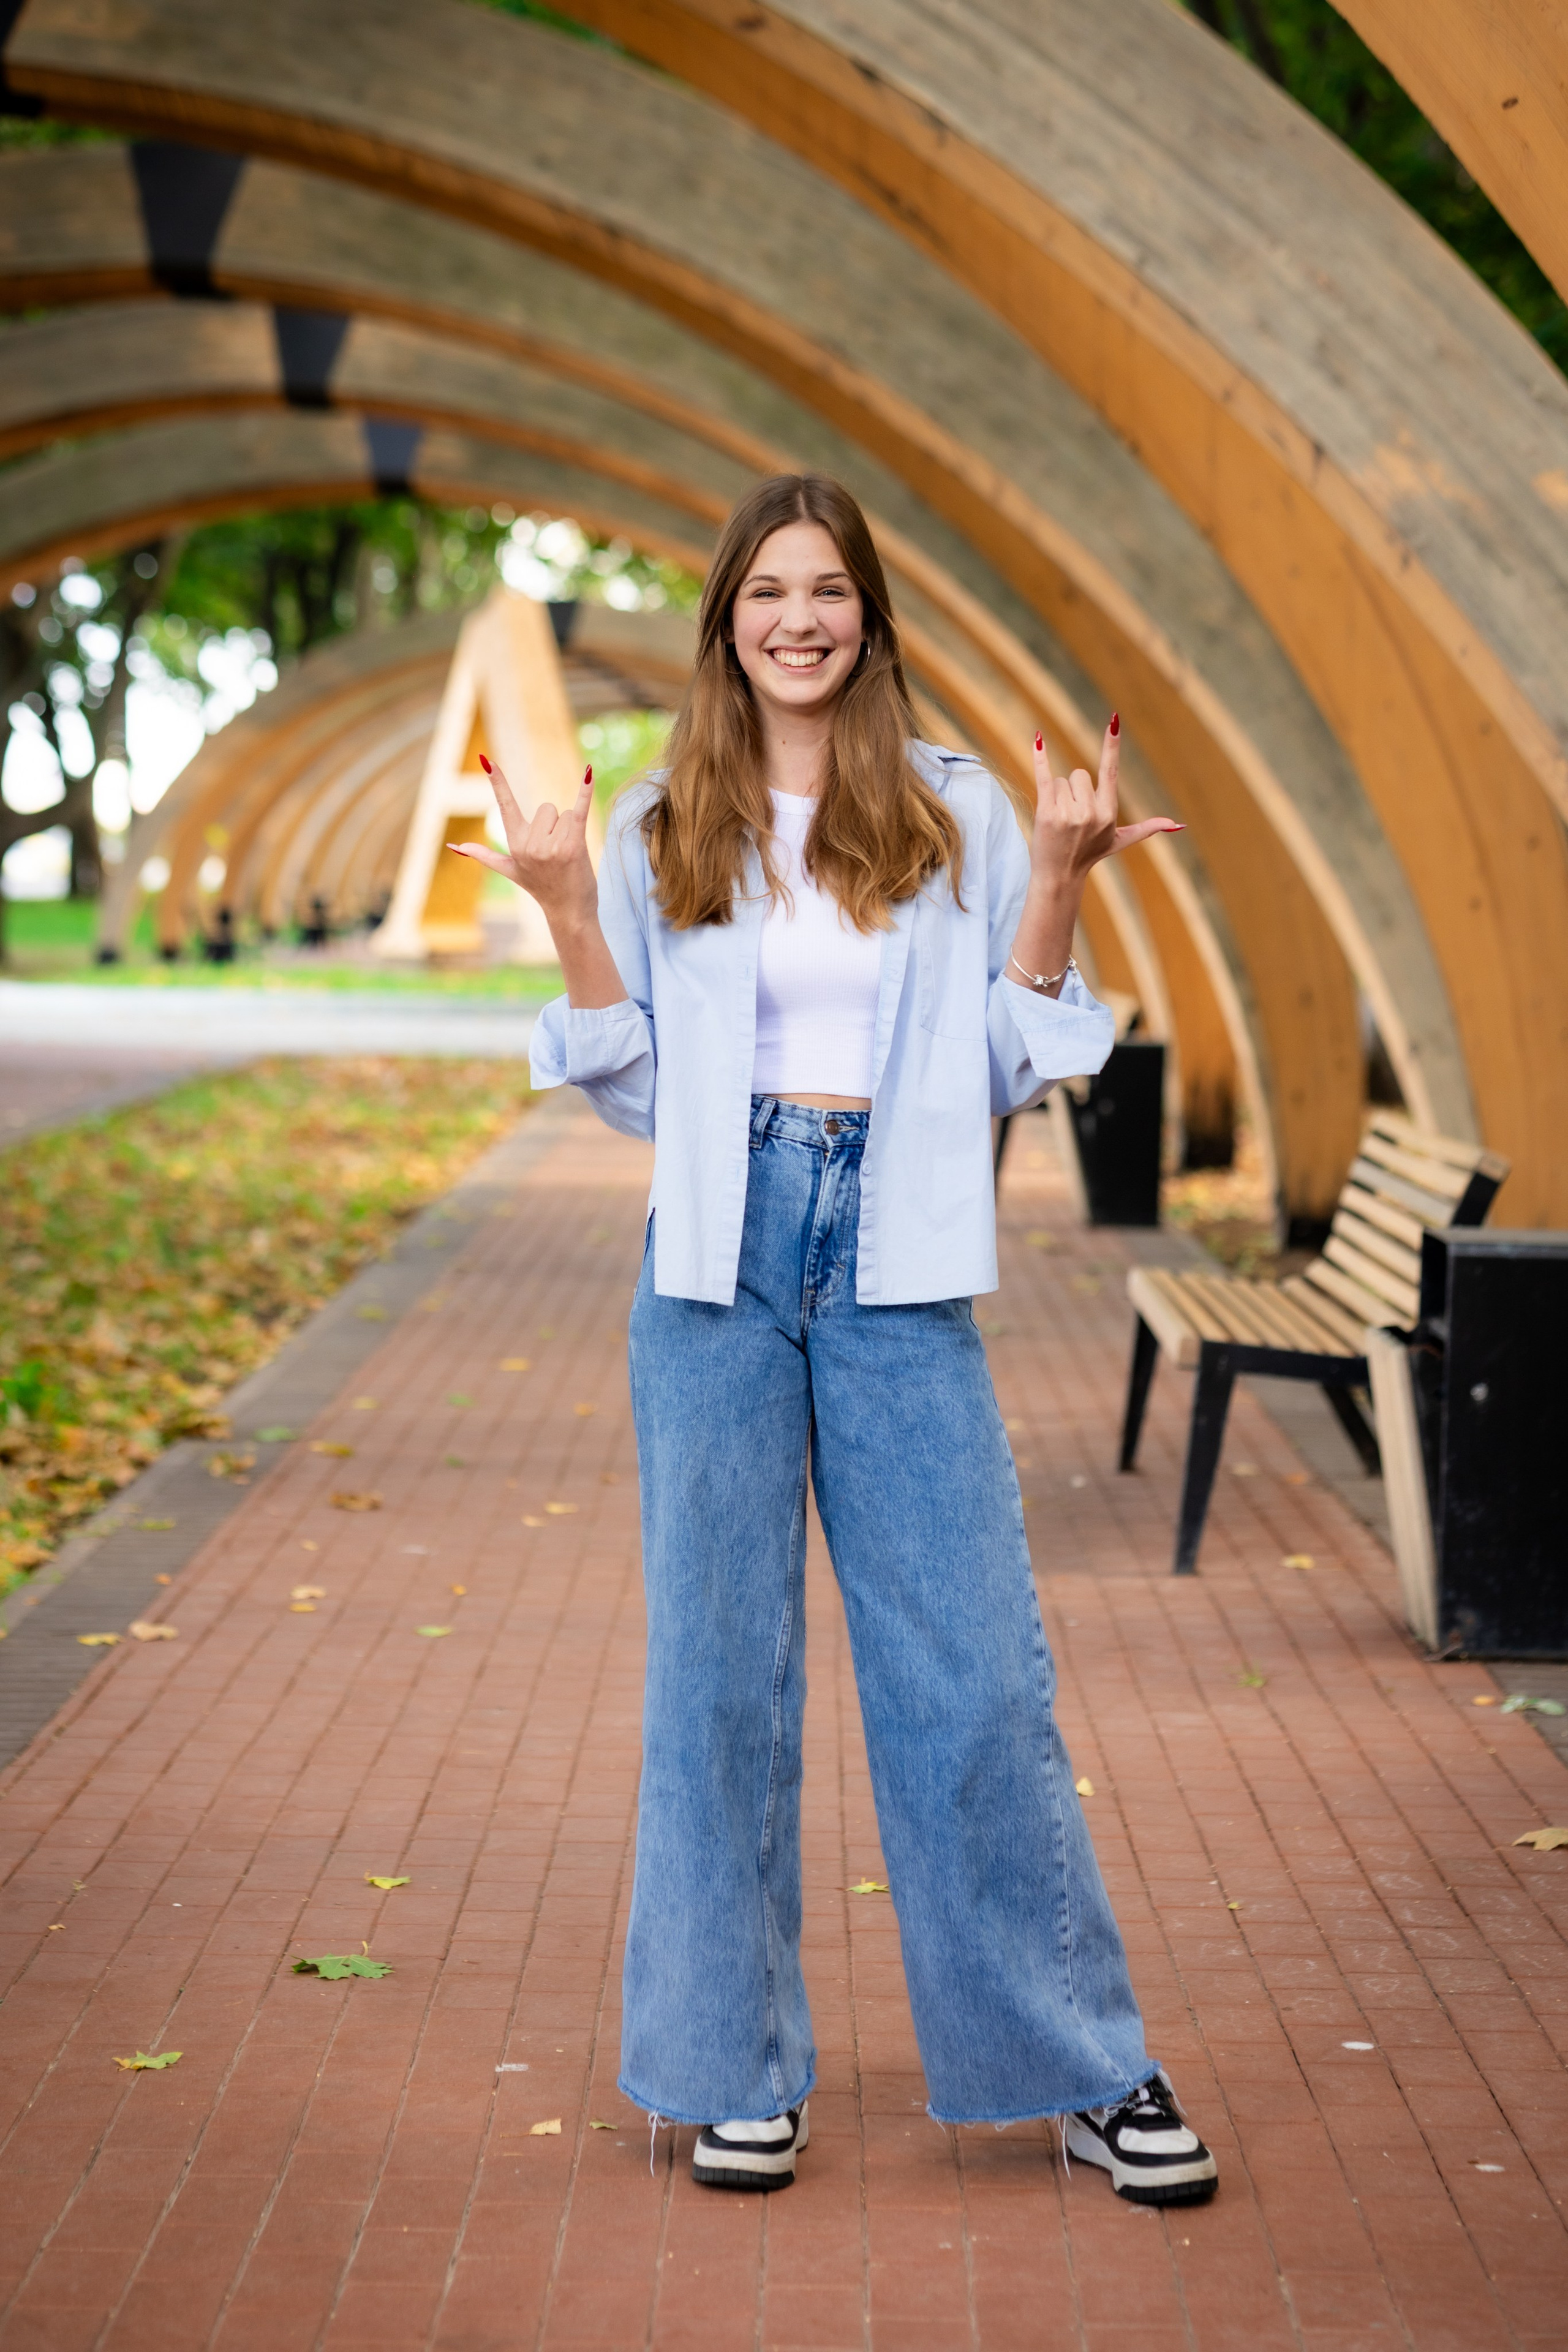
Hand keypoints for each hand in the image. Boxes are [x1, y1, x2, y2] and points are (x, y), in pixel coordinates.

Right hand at [448, 756, 597, 931]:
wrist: (569, 912)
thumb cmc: (542, 888)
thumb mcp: (510, 871)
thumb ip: (484, 855)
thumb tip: (455, 847)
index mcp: (515, 844)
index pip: (505, 806)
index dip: (497, 782)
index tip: (486, 760)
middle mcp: (530, 844)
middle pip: (546, 808)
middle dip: (555, 825)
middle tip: (557, 853)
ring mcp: (551, 846)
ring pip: (565, 814)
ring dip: (570, 830)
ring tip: (569, 855)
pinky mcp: (573, 845)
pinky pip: (579, 810)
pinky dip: (585, 792)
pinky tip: (589, 773)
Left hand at [1029, 715, 1182, 887]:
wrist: (1059, 876)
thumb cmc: (1089, 855)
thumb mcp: (1119, 841)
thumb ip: (1146, 829)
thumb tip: (1177, 825)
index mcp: (1108, 812)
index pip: (1110, 771)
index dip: (1111, 745)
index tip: (1113, 720)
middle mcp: (1090, 812)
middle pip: (1079, 774)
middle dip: (1073, 790)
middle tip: (1071, 817)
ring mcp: (1067, 813)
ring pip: (1061, 780)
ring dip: (1057, 795)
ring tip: (1058, 819)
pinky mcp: (1046, 812)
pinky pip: (1044, 777)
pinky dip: (1040, 758)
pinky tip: (1039, 739)